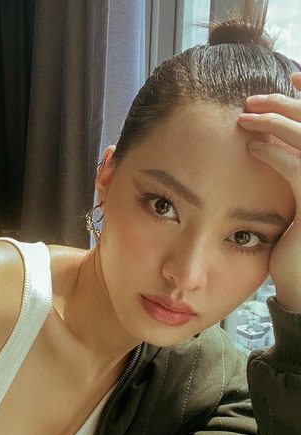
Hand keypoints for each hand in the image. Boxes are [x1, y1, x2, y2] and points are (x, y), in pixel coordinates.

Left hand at [238, 72, 300, 312]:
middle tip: (252, 99)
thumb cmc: (296, 247)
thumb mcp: (299, 201)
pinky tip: (253, 148)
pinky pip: (298, 168)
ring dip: (276, 121)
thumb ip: (296, 169)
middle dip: (288, 103)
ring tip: (245, 117)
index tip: (291, 80)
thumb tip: (268, 139)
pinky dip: (274, 153)